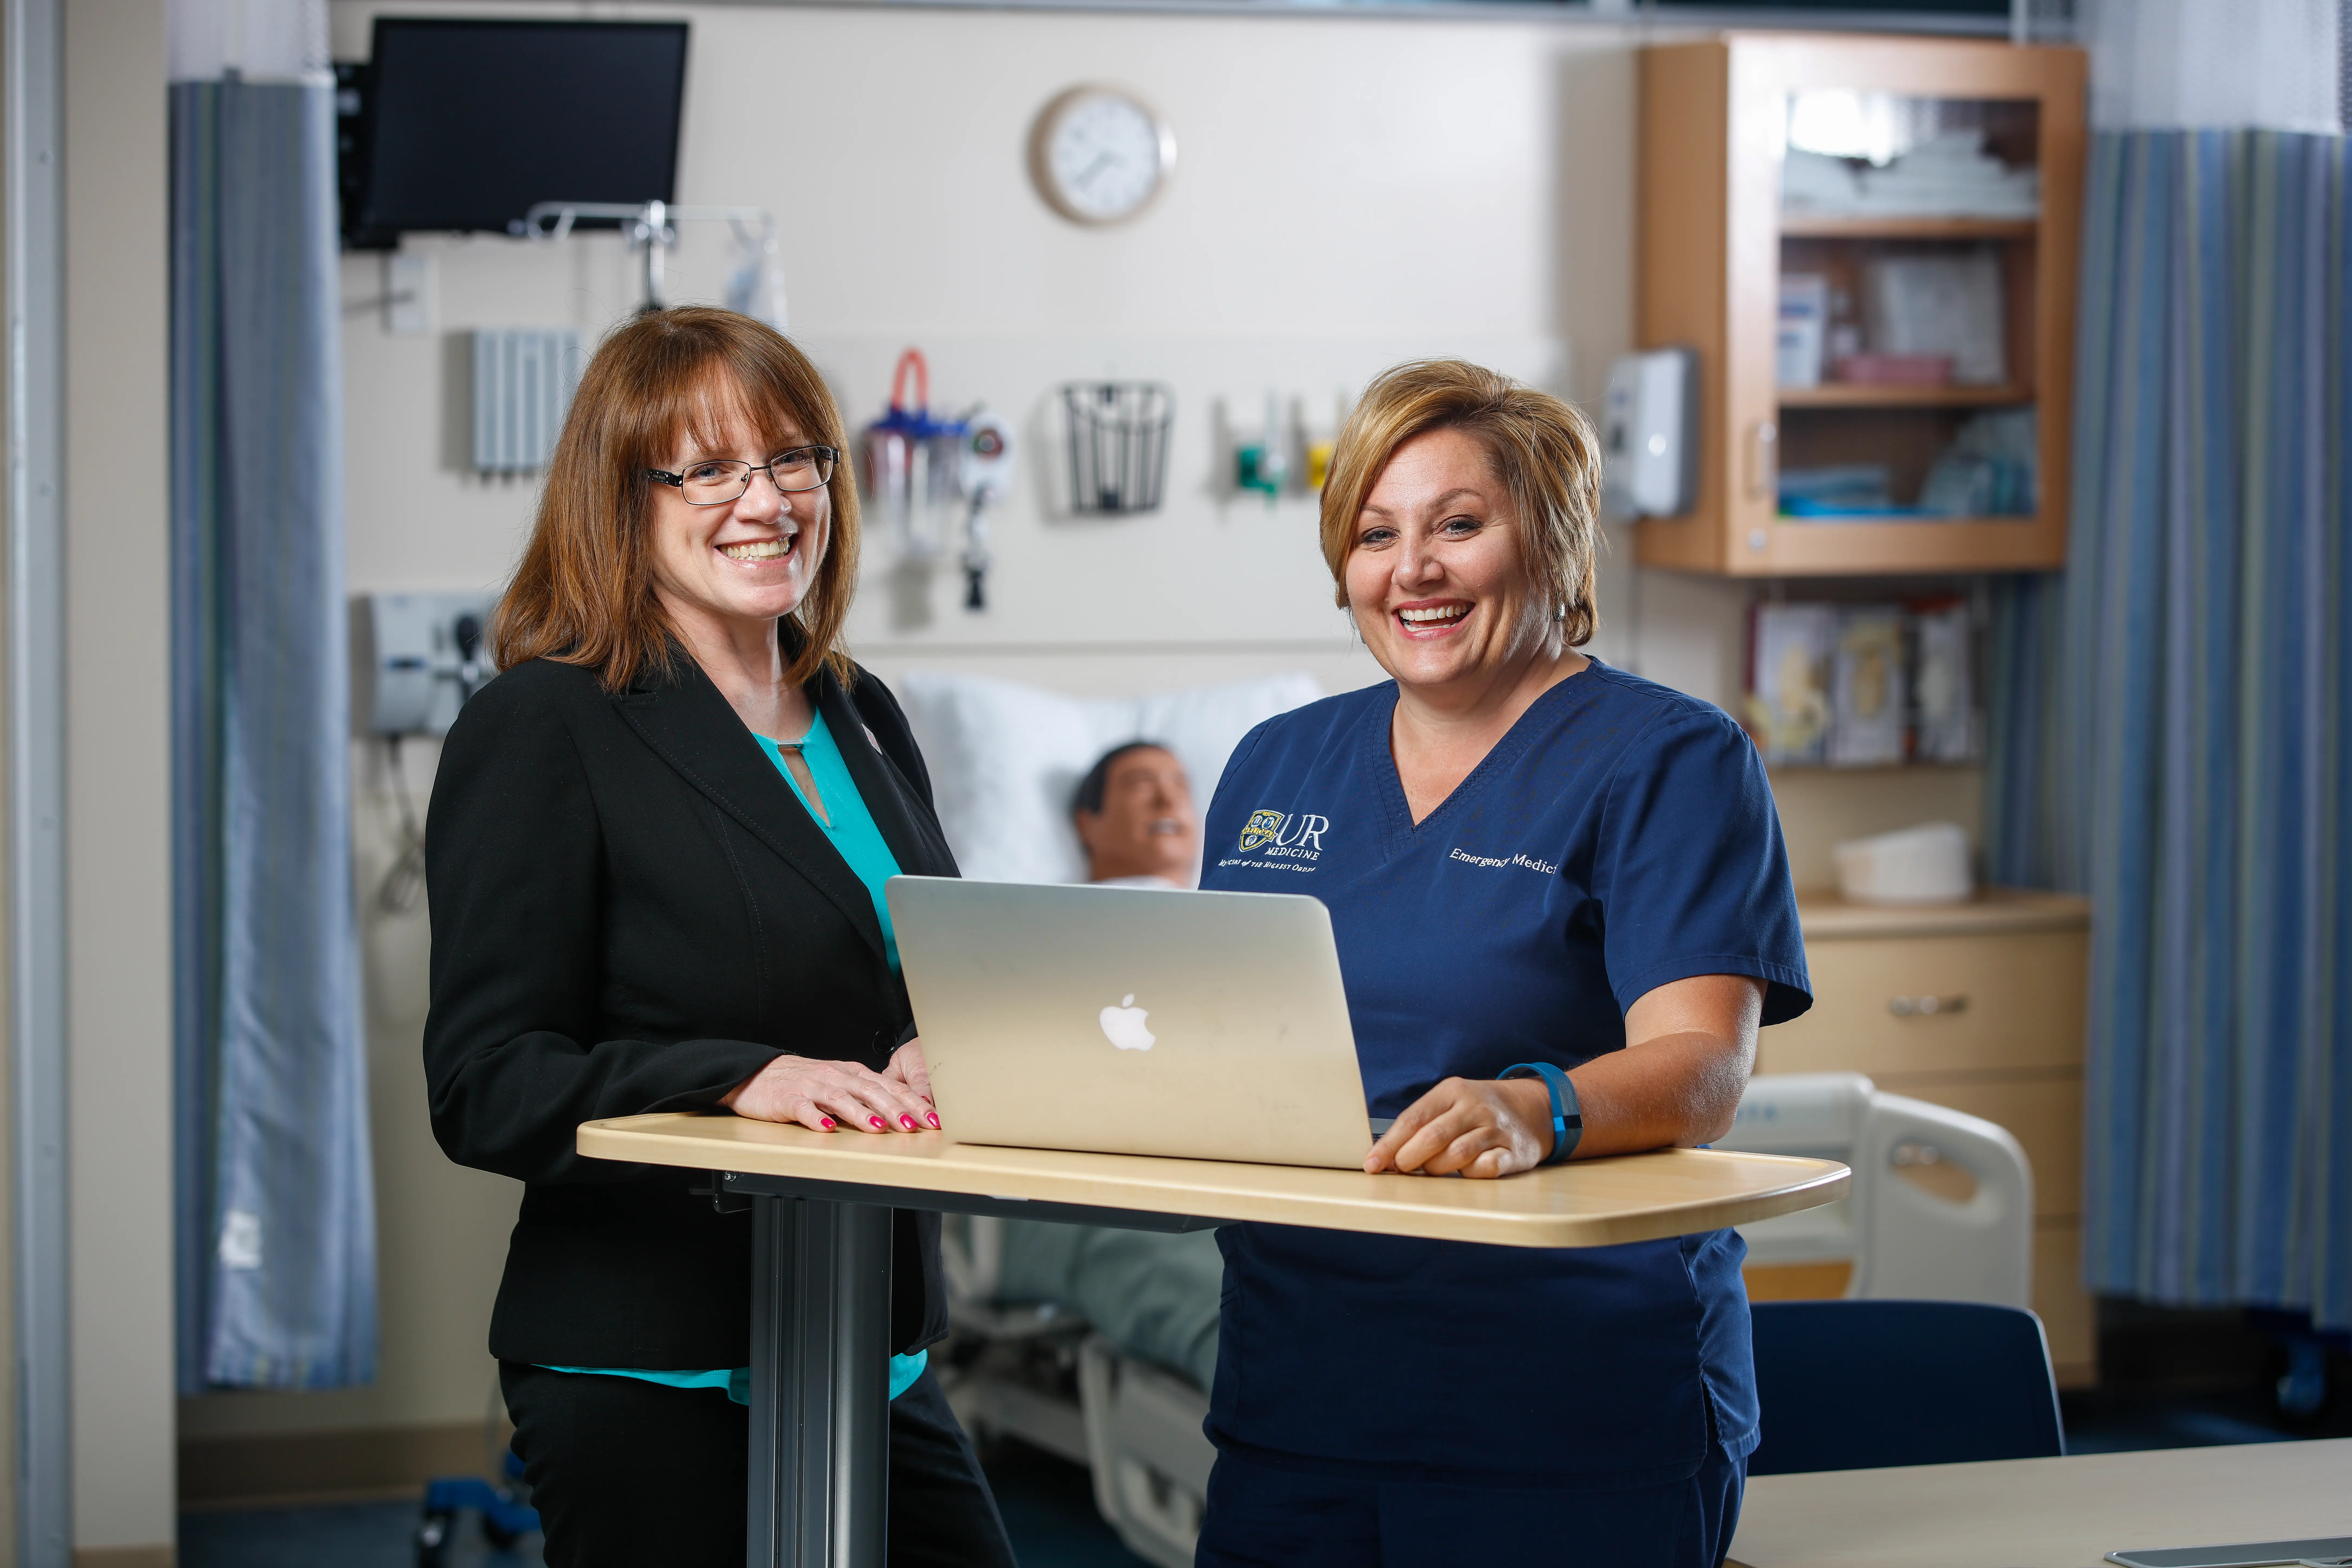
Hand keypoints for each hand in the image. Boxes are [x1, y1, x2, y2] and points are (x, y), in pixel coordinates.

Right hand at [721, 1050, 939, 1133]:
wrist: (758, 1073)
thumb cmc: (803, 1081)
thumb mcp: (839, 1082)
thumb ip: (866, 1094)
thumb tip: (901, 1111)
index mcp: (851, 1073)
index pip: (889, 1086)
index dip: (912, 1101)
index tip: (933, 1118)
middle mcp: (835, 1077)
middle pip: (871, 1091)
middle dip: (896, 1108)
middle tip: (916, 1125)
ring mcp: (811, 1087)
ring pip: (841, 1099)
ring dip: (861, 1114)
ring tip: (879, 1129)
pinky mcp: (788, 1099)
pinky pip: (804, 1109)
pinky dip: (816, 1119)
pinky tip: (827, 1129)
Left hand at [1365, 1075, 1556, 1178]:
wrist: (1534, 1107)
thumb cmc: (1479, 1110)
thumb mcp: (1451, 1102)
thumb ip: (1422, 1123)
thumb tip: (1384, 1154)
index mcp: (1452, 1091)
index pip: (1413, 1119)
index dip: (1389, 1144)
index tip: (1373, 1164)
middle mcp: (1475, 1107)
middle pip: (1432, 1137)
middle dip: (1409, 1159)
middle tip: (1401, 1170)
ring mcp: (1496, 1129)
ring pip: (1456, 1155)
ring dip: (1437, 1169)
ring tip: (1433, 1169)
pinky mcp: (1514, 1152)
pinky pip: (1485, 1169)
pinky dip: (1470, 1173)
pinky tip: (1466, 1171)